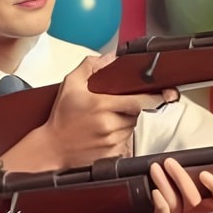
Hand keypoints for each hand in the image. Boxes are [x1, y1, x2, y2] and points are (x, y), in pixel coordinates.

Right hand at [44, 54, 179, 166]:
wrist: (52, 148)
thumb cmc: (61, 117)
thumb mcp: (70, 84)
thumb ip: (90, 66)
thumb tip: (111, 58)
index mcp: (100, 104)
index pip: (138, 100)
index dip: (150, 97)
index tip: (160, 93)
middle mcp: (108, 124)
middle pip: (137, 113)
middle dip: (131, 108)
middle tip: (114, 107)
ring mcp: (111, 141)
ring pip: (132, 127)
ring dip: (125, 122)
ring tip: (105, 121)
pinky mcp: (112, 154)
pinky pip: (126, 143)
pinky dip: (120, 137)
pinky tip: (103, 134)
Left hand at [124, 158, 212, 212]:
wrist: (137, 201)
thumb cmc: (161, 181)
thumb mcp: (179, 166)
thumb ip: (190, 157)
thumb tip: (196, 132)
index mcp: (204, 200)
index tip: (203, 174)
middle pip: (194, 200)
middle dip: (180, 178)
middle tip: (169, 163)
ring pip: (176, 206)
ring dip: (164, 184)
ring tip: (155, 170)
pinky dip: (159, 206)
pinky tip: (155, 193)